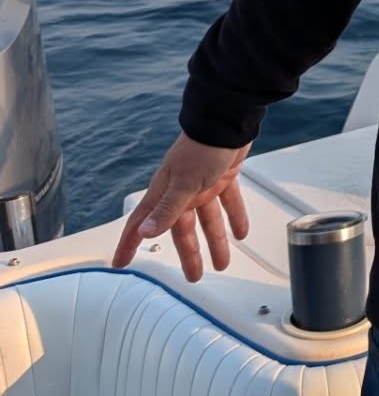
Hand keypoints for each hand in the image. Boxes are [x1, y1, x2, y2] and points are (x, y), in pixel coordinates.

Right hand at [111, 133, 251, 281]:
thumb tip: (145, 232)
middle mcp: (181, 191)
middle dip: (188, 253)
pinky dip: (234, 217)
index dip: (129, 244)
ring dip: (216, 240)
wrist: (228, 120)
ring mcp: (202, 184)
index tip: (121, 263)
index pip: (141, 224)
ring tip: (221, 262)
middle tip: (192, 275)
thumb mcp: (185, 182)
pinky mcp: (222, 176)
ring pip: (208, 220)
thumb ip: (167, 209)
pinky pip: (228, 202)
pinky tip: (240, 232)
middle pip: (182, 229)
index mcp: (165, 192)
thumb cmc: (202, 145)